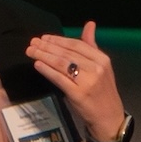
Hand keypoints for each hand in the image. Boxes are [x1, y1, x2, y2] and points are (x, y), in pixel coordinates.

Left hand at [27, 20, 128, 141]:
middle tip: (32, 43)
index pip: (77, 44)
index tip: (44, 37)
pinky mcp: (78, 94)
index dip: (58, 40)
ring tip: (31, 51)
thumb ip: (91, 46)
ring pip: (61, 64)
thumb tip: (89, 24)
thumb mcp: (102, 67)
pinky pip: (59, 78)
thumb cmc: (103, 91)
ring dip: (44, 56)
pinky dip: (47, 70)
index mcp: (102, 59)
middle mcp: (96, 68)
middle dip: (47, 47)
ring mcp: (87, 81)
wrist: (109, 117)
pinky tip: (37, 65)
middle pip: (67, 53)